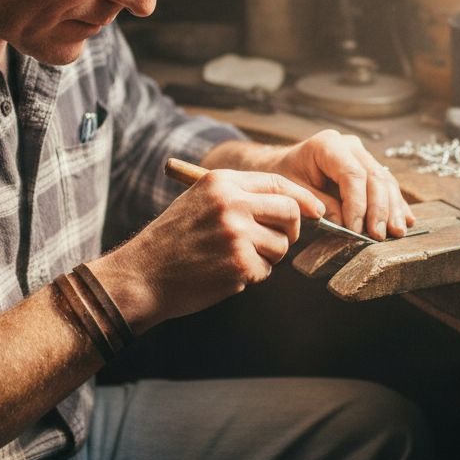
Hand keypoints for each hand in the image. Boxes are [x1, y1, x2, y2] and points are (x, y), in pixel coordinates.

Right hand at [88, 168, 325, 331]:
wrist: (142, 274)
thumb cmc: (172, 241)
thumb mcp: (199, 201)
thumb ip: (239, 197)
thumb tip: (290, 205)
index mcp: (221, 182)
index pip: (278, 182)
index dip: (302, 198)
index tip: (317, 211)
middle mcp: (231, 203)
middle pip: (289, 211)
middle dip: (290, 230)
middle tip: (275, 242)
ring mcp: (236, 234)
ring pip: (280, 245)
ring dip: (266, 257)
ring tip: (234, 259)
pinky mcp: (239, 263)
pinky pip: (266, 270)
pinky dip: (251, 276)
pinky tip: (224, 273)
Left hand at [254, 129, 415, 240]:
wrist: (283, 165)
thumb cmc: (285, 176)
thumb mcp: (295, 191)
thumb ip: (320, 205)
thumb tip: (346, 225)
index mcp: (328, 145)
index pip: (352, 174)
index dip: (358, 204)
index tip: (356, 229)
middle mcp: (349, 146)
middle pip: (374, 177)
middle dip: (379, 209)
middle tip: (380, 235)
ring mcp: (362, 155)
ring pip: (385, 181)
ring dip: (393, 209)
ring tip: (396, 232)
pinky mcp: (369, 167)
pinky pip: (387, 185)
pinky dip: (396, 204)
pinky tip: (405, 220)